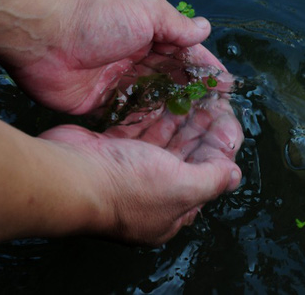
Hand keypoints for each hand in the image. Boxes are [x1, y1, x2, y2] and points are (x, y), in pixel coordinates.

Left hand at [1, 0, 219, 114]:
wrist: (40, 30)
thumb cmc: (95, 11)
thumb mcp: (146, 8)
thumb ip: (176, 24)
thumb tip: (204, 29)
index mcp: (146, 28)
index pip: (182, 51)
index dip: (203, 68)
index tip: (224, 86)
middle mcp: (132, 54)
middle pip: (168, 79)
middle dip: (191, 95)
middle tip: (215, 116)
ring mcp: (114, 79)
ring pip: (150, 99)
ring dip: (170, 113)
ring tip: (195, 133)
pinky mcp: (97, 101)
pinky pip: (124, 116)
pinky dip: (141, 125)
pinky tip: (161, 140)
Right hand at [38, 83, 242, 244]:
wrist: (70, 176)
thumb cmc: (128, 187)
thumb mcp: (182, 187)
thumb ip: (211, 180)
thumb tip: (235, 176)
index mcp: (170, 211)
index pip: (206, 178)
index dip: (219, 150)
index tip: (226, 120)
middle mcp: (149, 194)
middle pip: (184, 158)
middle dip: (199, 130)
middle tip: (211, 101)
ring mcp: (127, 171)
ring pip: (160, 142)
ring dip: (178, 119)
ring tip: (192, 94)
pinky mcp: (109, 150)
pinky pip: (136, 130)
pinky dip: (151, 116)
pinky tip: (163, 97)